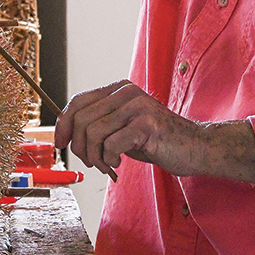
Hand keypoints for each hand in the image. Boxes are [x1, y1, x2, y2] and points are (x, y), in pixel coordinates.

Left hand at [53, 80, 254, 186]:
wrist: (195, 148)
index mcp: (118, 89)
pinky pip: (111, 144)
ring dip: (94, 157)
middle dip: (80, 147)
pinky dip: (109, 159)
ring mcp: (137, 106)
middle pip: (82, 118)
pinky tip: (120, 164)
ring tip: (106, 165)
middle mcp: (126, 92)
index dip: (63, 124)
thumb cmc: (157, 141)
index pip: (78, 102)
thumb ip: (100, 123)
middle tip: (91, 163)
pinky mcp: (146, 124)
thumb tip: (65, 132)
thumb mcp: (124, 127)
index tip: (60, 143)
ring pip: (93, 133)